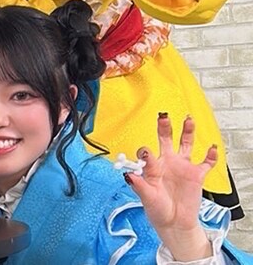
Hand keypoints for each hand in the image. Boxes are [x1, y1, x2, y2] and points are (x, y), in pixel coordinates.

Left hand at [126, 114, 215, 260]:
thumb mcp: (146, 198)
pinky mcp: (196, 175)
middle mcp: (166, 162)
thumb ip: (139, 186)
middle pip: (164, 139)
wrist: (174, 222)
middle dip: (164, 127)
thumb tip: (127, 175)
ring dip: (187, 132)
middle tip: (163, 116)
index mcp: (152, 167)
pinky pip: (206, 163)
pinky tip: (211, 148)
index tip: (145, 152)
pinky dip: (210, 155)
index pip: (146, 153)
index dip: (145, 152)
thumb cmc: (157, 209)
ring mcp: (182, 167)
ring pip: (185, 144)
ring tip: (188, 120)